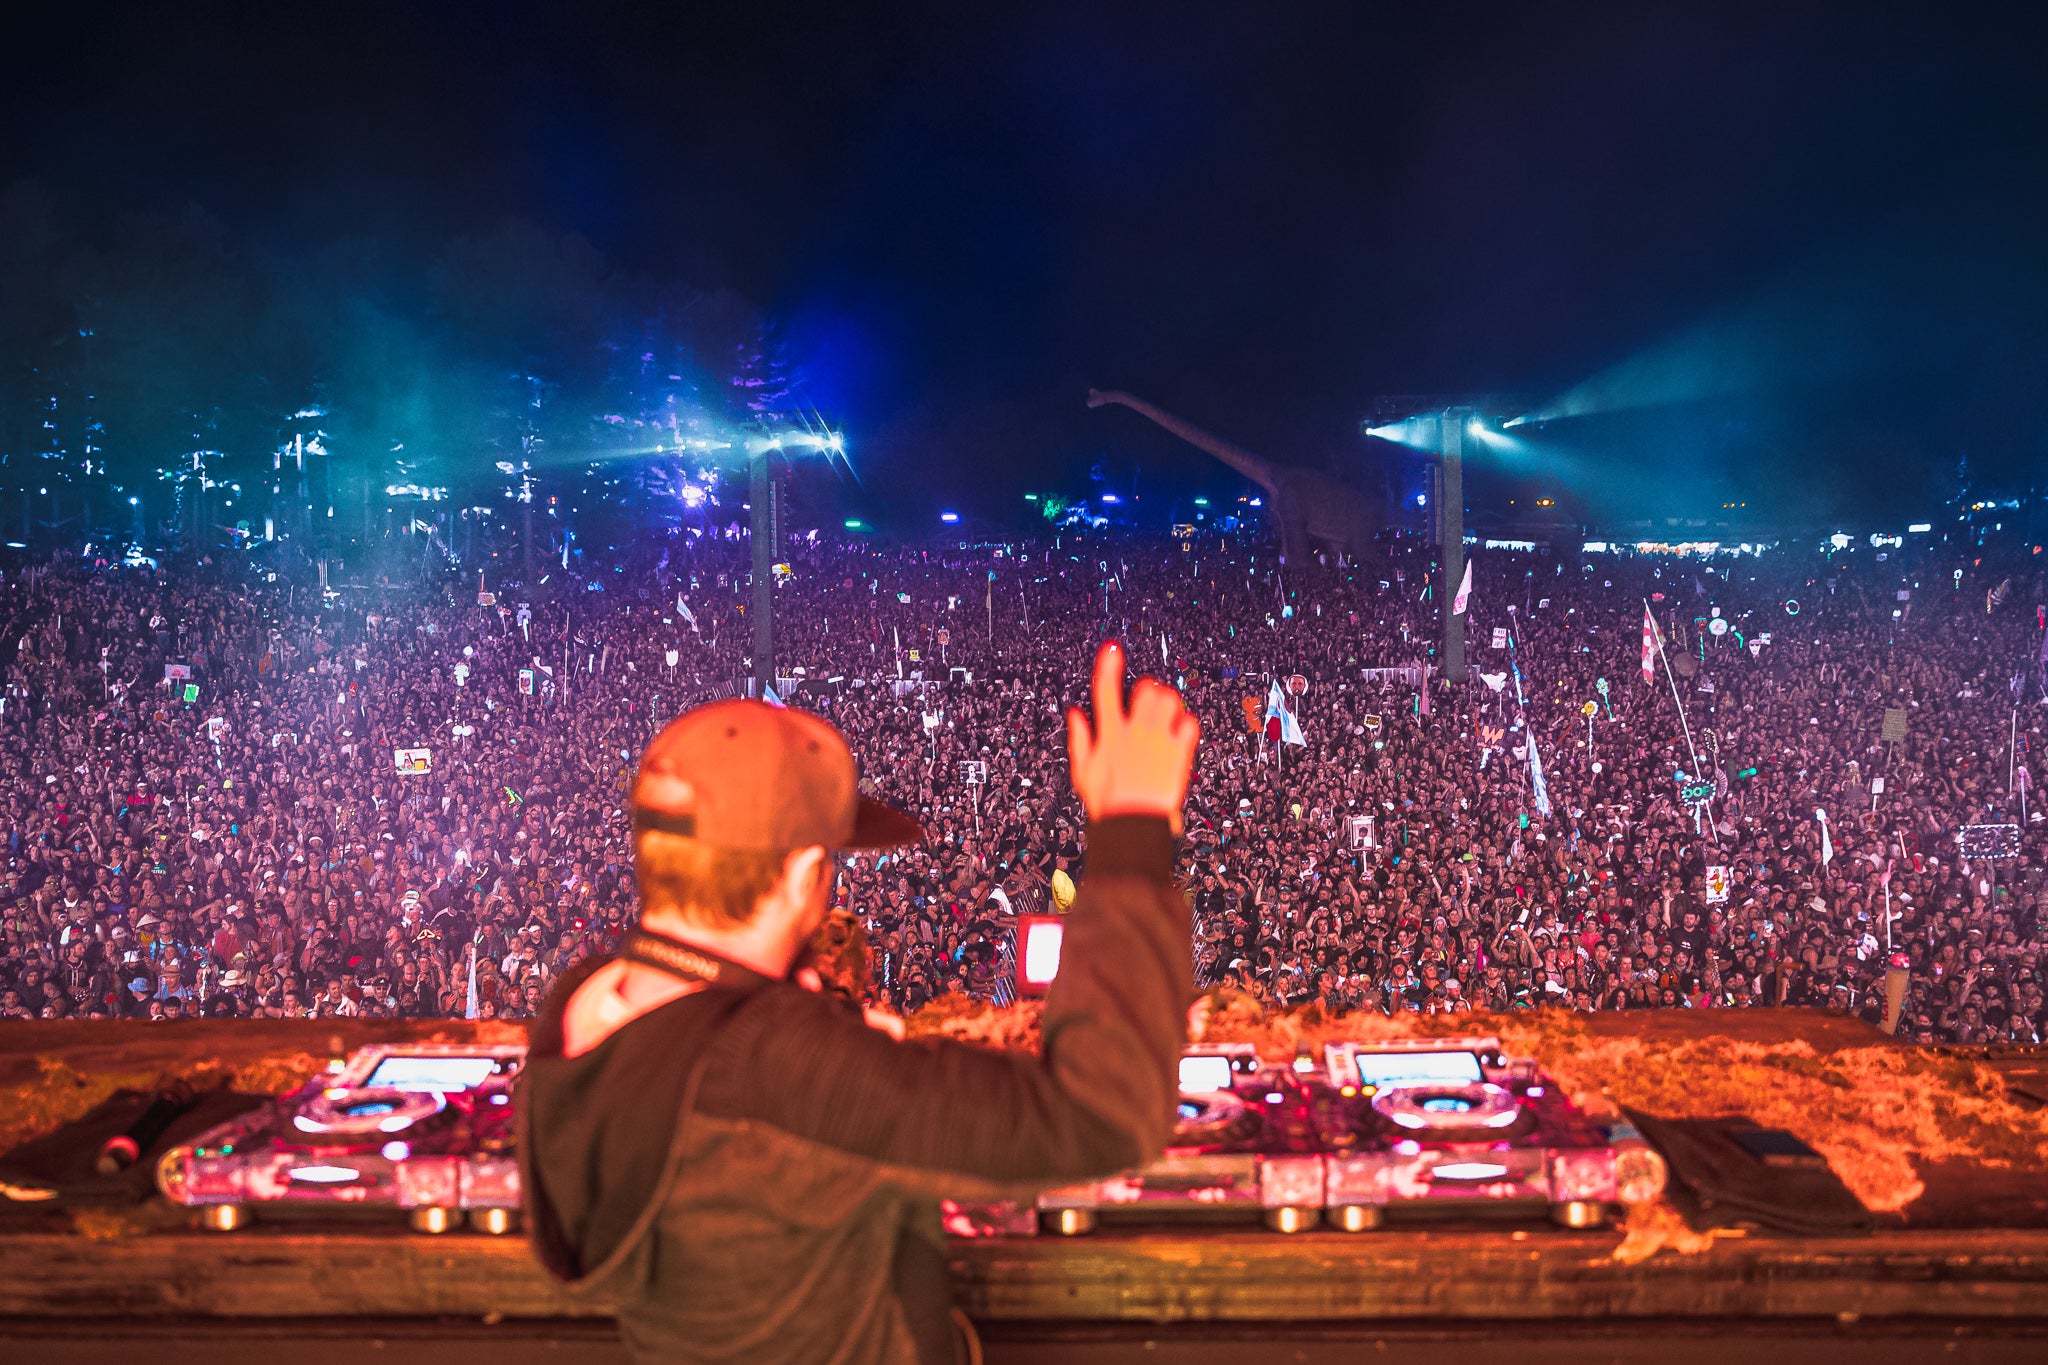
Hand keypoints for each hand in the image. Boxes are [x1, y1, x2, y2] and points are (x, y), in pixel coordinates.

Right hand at [1066, 640, 1199, 834]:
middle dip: (1147, 689)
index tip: (1112, 650)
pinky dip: (1187, 724)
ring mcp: (1159, 739)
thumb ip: (1079, 739)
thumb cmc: (1108, 802)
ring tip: (1166, 713)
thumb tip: (1075, 716)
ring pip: (1169, 699)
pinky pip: (1190, 723)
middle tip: (1148, 700)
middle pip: (1146, 689)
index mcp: (1110, 733)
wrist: (1134, 822)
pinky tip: (1181, 732)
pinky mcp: (1179, 751)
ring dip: (1168, 701)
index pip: (1106, 689)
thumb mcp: (1083, 771)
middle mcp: (1135, 730)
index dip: (1108, 665)